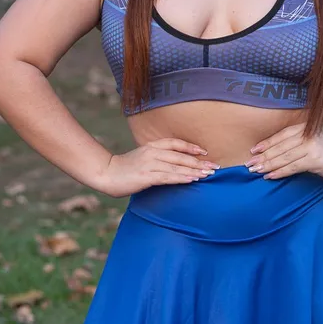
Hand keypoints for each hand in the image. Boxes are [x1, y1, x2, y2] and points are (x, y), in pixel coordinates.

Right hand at [96, 137, 216, 196]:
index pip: (175, 143)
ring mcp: (150, 164)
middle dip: (200, 162)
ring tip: (209, 174)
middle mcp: (152, 152)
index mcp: (152, 146)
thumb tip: (173, 164)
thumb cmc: (125, 168)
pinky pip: (168, 177)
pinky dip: (182, 178)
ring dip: (195, 170)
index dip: (191, 147)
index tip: (205, 152)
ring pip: (177, 166)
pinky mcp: (147, 176)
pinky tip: (192, 180)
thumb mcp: (142, 158)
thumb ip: (157, 158)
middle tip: (215, 167)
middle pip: (181, 156)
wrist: (106, 174)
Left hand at [246, 124, 322, 181]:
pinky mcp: (314, 159)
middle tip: (249, 164)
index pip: (281, 135)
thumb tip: (271, 152)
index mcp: (305, 127)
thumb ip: (296, 142)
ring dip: (267, 165)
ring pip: (283, 157)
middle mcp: (307, 134)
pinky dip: (279, 172)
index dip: (265, 143)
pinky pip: (292, 167)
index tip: (252, 150)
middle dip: (262, 156)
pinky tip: (269, 176)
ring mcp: (311, 146)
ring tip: (255, 171)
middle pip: (279, 147)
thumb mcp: (312, 141)